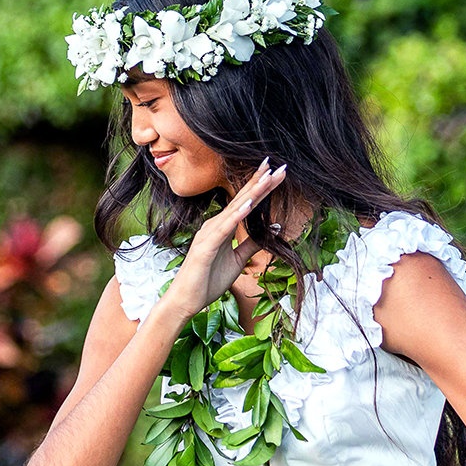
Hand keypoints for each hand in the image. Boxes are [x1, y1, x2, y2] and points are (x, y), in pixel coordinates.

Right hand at [162, 158, 287, 321]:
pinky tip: (249, 205)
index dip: (262, 187)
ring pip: (235, 209)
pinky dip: (237, 215)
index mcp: (222, 226)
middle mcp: (215, 225)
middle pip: (242, 199)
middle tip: (279, 164)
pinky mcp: (205, 247)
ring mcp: (208, 234)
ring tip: (268, 176)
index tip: (278, 172)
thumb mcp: (238, 260)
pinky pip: (224, 228)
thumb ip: (252, 244)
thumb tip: (272, 228)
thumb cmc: (208, 280)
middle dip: (260, 182)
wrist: (186, 300)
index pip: (246, 202)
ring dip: (252, 192)